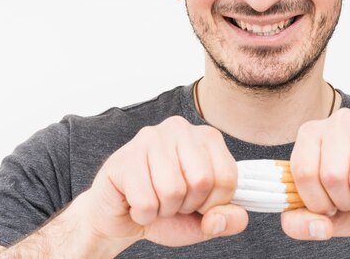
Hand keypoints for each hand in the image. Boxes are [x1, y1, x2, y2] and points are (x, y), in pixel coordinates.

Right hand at [73, 116, 247, 251]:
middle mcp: (181, 129)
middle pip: (202, 181)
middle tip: (173, 201)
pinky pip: (146, 201)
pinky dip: (143, 214)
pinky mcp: (125, 156)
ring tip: (155, 199)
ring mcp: (151, 138)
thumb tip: (225, 218)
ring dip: (164, 210)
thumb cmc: (166, 209)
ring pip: (172, 191)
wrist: (121, 216)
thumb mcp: (206, 219)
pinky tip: (136, 201)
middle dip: (187, 205)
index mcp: (208, 138)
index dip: (213, 203)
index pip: (227, 177)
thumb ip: (228, 219)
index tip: (198, 203)